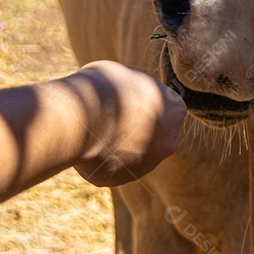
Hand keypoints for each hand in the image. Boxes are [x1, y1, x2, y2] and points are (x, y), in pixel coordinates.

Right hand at [69, 61, 185, 187]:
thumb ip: (135, 90)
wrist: (79, 120)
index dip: (144, 98)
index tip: (126, 94)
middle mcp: (167, 143)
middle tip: (109, 112)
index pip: (166, 104)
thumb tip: (129, 94)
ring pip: (132, 152)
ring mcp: (145, 165)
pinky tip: (86, 143)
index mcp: (175, 111)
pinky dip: (100, 157)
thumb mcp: (126, 74)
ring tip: (93, 126)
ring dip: (117, 142)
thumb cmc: (103, 88)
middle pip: (152, 132)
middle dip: (134, 125)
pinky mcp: (119, 179)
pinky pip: (110, 166)